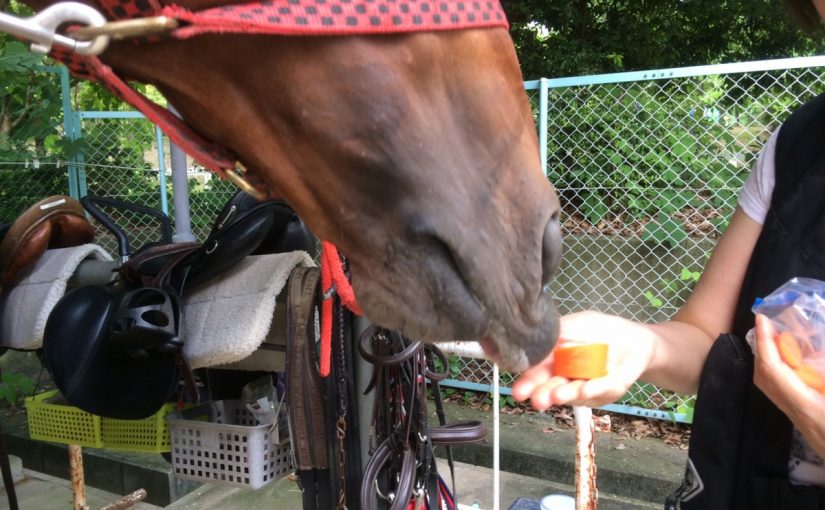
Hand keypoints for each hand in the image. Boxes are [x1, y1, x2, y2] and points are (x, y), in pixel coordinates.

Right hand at [512, 311, 655, 410]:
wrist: (635, 338)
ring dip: (565, 395)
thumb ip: (554, 333)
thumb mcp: (574, 324)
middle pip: (552, 389)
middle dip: (543, 394)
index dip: (527, 383)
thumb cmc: (600, 330)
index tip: (518, 391)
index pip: (537, 374)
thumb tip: (530, 337)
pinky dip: (594, 388)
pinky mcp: (610, 389)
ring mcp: (588, 386)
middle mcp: (568, 379)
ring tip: (556, 395)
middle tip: (536, 400)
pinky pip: (602, 389)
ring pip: (575, 393)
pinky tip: (586, 387)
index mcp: (554, 362)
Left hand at [753, 314, 824, 457]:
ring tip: (781, 340)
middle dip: (762, 348)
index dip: (765, 342)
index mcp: (807, 406)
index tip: (762, 319)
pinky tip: (799, 365)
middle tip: (770, 325)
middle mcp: (797, 413)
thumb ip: (820, 373)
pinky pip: (784, 394)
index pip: (773, 369)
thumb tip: (817, 353)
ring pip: (772, 387)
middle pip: (764, 377)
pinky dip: (784, 373)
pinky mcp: (806, 423)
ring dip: (772, 360)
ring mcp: (800, 420)